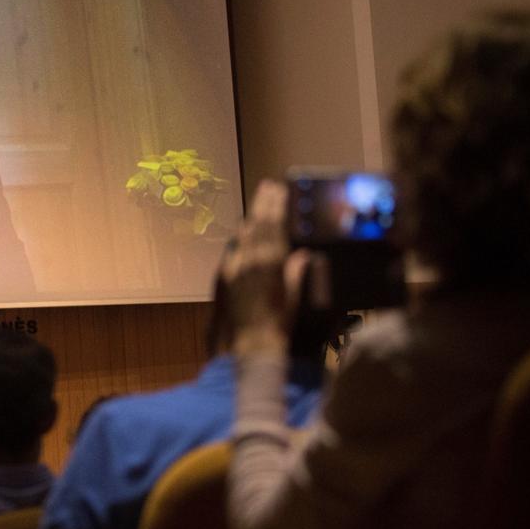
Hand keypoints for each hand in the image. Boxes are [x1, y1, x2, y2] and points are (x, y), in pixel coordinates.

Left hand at [217, 181, 329, 354]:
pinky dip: (240, 239)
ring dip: (251, 218)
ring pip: (244, 235)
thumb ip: (296, 272)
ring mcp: (236, 267)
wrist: (252, 342)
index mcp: (271, 262)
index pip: (274, 226)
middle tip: (267, 186)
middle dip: (263, 204)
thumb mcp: (294, 295)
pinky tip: (242, 233)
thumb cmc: (280, 322)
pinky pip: (233, 251)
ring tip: (258, 204)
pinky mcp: (226, 277)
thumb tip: (303, 253)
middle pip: (257, 225)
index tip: (280, 189)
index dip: (276, 206)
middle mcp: (251, 260)